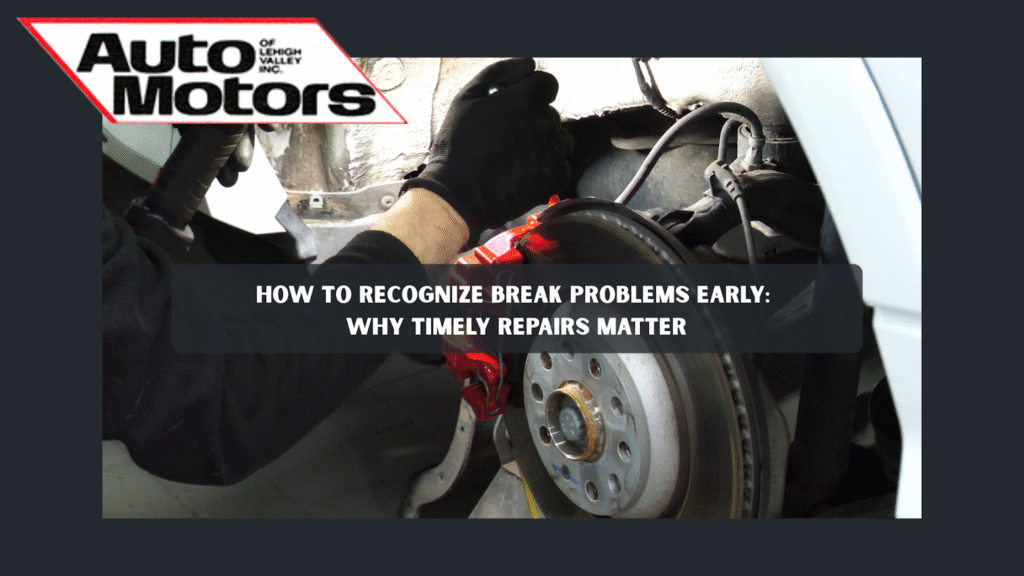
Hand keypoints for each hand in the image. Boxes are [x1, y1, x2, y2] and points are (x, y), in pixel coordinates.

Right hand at [401, 58, 572, 244]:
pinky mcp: (554, 178)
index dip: (532, 93)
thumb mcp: (468, 98)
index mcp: (527, 99)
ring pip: (560, 140)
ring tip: (515, 157)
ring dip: (544, 144)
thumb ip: (501, 72)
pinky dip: (546, 170)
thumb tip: (528, 63)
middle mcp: (546, 123)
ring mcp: (553, 152)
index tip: (519, 106)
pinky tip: (522, 173)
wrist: (459, 195)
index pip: (548, 84)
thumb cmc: (458, 147)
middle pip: (551, 114)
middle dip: (534, 121)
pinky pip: (560, 167)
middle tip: (506, 138)